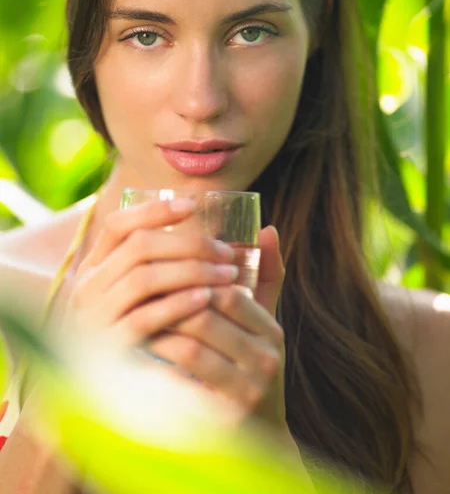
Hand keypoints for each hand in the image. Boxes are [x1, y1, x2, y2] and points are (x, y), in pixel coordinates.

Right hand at [60, 199, 238, 352]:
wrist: (110, 392)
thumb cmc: (143, 332)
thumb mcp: (147, 294)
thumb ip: (172, 261)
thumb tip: (230, 222)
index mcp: (94, 267)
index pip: (117, 225)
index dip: (154, 210)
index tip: (193, 206)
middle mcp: (87, 287)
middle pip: (138, 247)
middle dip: (189, 244)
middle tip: (227, 252)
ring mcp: (93, 317)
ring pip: (143, 279)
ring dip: (191, 272)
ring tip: (227, 274)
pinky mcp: (108, 348)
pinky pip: (143, 320)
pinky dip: (177, 305)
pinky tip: (207, 300)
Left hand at [147, 225, 286, 427]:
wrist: (257, 434)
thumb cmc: (247, 366)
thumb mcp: (261, 323)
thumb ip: (265, 277)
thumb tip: (267, 228)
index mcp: (270, 330)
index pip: (228, 291)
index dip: (190, 278)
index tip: (159, 272)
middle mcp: (265, 358)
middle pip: (206, 314)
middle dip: (167, 300)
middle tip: (136, 290)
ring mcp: (248, 389)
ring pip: (191, 343)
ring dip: (156, 328)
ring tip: (132, 316)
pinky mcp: (225, 415)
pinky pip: (180, 380)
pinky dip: (156, 360)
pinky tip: (138, 350)